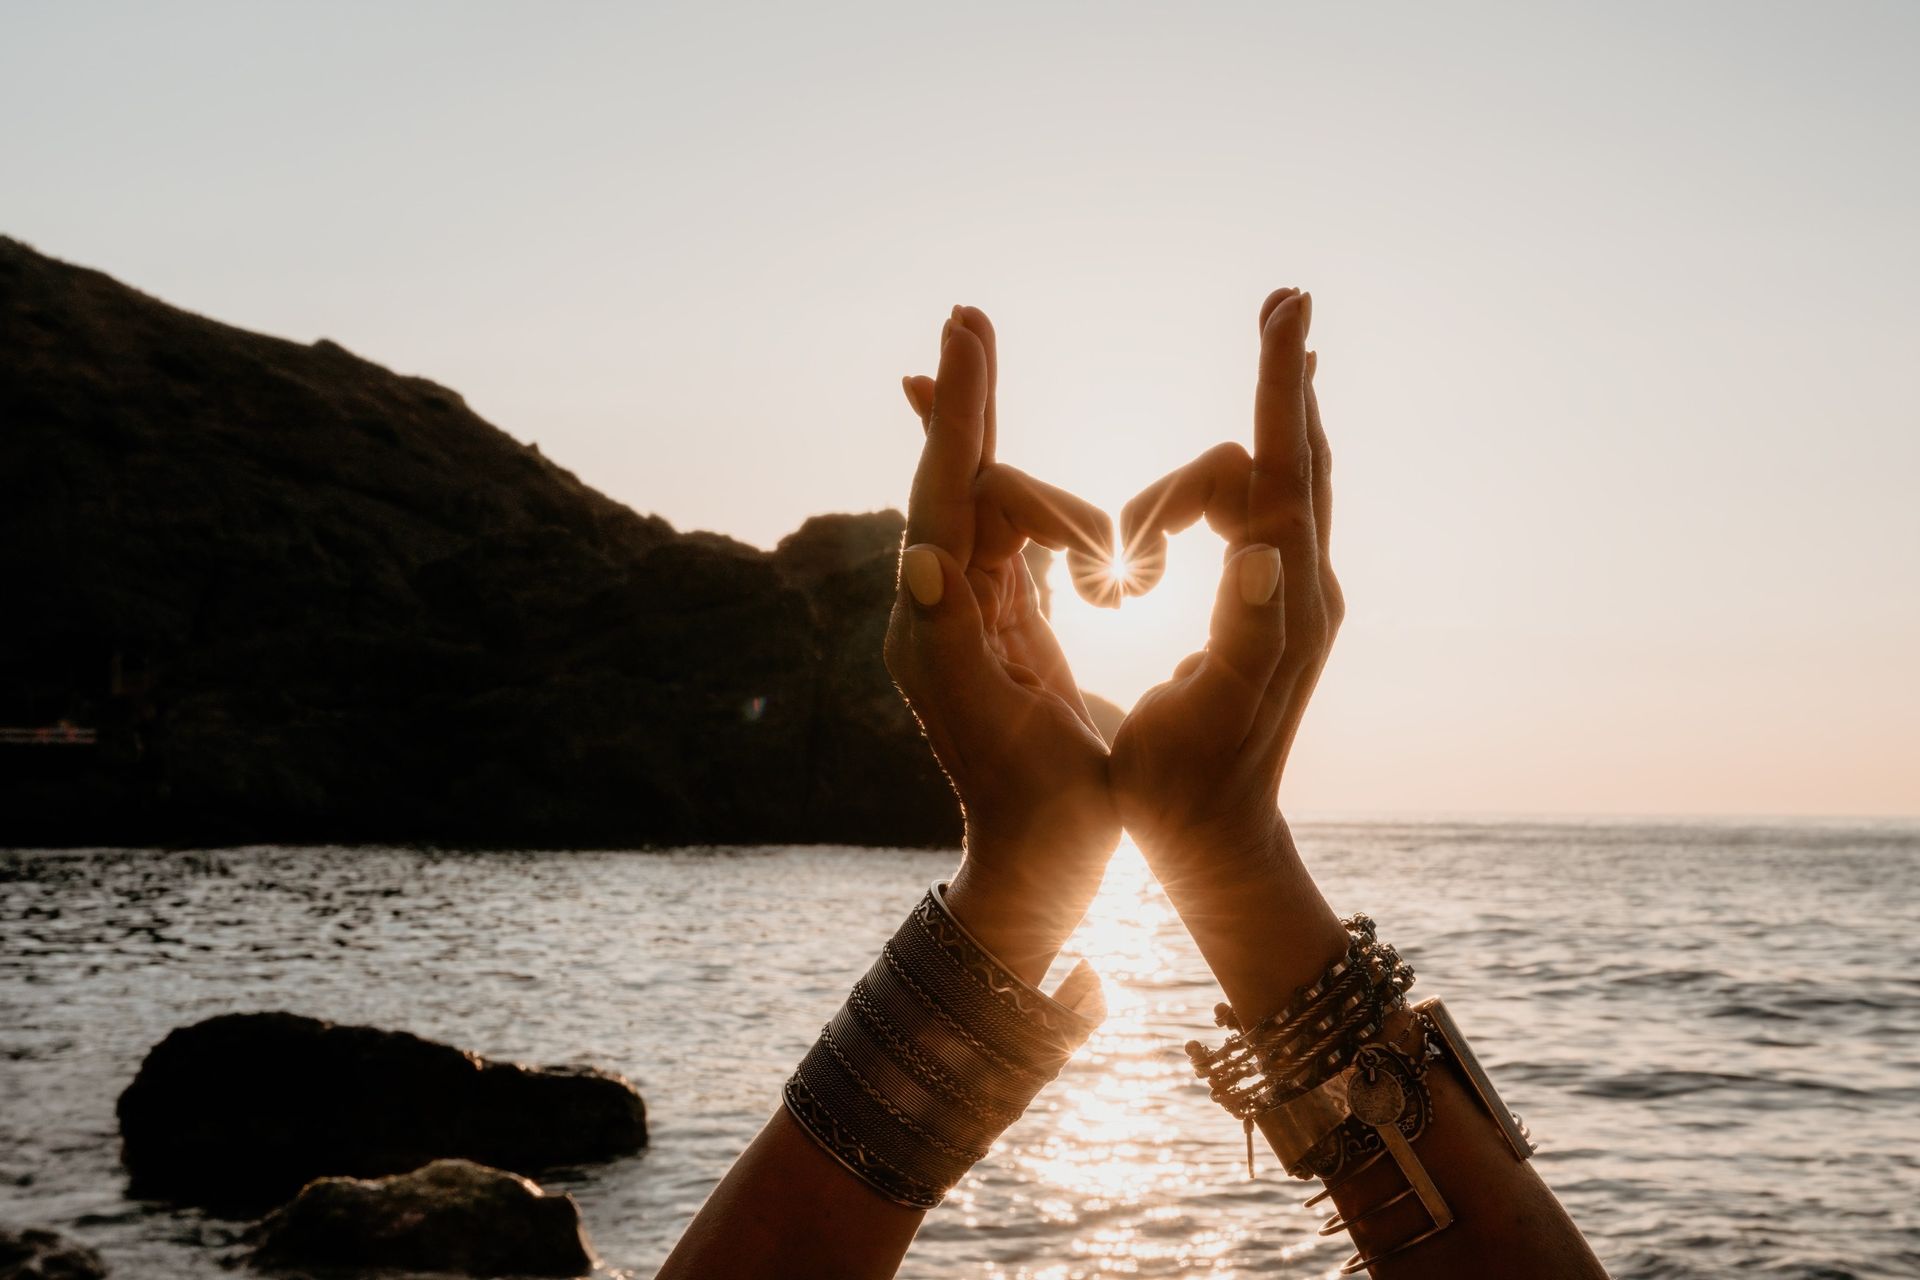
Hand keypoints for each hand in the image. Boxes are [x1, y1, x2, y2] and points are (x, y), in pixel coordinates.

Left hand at [887, 306, 1120, 982]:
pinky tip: (1009, 459)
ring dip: (1040, 485)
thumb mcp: (997, 727)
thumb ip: (952, 641)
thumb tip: (916, 554)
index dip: (959, 410)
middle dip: (970, 398)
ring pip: (994, 504)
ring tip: (1099, 546)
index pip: (944, 491)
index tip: (964, 330)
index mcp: (936, 624)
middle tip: (964, 316)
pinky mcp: (1003, 623)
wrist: (1043, 870)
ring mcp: (971, 611)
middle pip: (962, 479)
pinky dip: (1028, 497)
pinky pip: (1008, 535)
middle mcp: (940, 605)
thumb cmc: (1043, 813)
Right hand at [1108, 289, 1341, 871]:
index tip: (1287, 305)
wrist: (1217, 845)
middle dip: (1285, 377)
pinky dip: (1216, 489)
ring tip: (1122, 559)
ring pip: (1268, 485)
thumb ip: (1244, 635)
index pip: (1282, 468)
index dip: (1278, 385)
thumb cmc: (1185, 789)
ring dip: (1194, 484)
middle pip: (1295, 455)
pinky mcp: (1274, 608)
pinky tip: (1208, 484)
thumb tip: (1265, 551)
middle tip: (1283, 302)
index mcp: (1282, 602)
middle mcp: (1303, 587)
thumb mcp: (1207, 716)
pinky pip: (1255, 514)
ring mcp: (1293, 596)